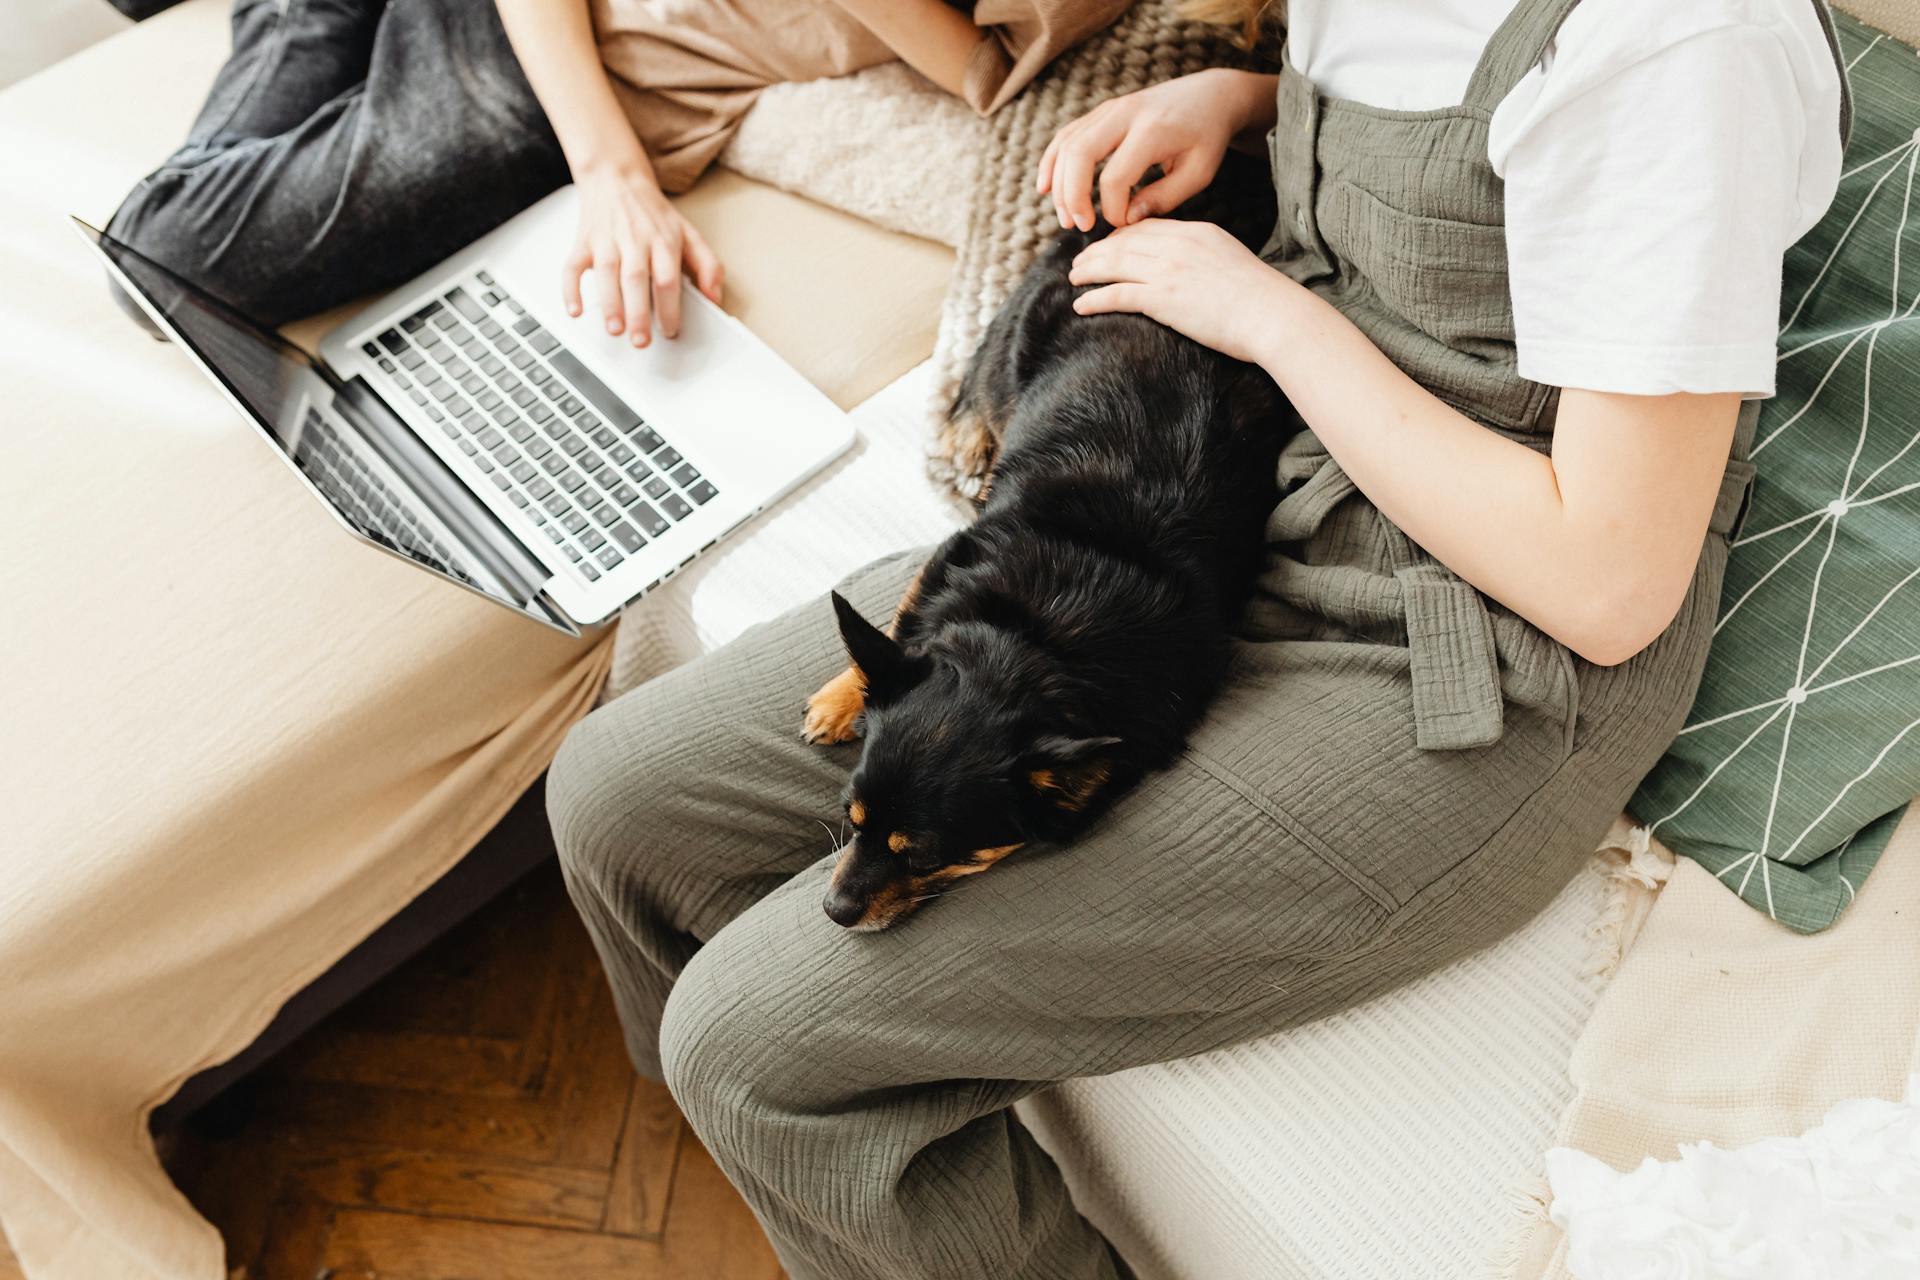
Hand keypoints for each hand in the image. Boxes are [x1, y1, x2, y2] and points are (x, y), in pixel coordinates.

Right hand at [564, 160, 722, 346]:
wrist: (616, 177)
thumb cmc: (652, 213)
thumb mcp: (688, 233)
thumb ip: (708, 266)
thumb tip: (715, 298)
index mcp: (663, 241)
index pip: (667, 278)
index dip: (669, 307)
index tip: (670, 331)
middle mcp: (634, 240)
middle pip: (637, 278)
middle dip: (638, 312)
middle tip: (641, 340)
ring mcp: (607, 240)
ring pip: (607, 273)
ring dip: (609, 303)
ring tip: (615, 329)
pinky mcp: (584, 241)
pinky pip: (573, 266)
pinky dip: (570, 288)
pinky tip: (574, 310)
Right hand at [1036, 69, 1276, 230]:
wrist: (1209, 96)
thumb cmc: (1207, 139)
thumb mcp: (1198, 173)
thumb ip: (1163, 198)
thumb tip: (1126, 219)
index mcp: (1152, 131)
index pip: (1115, 178)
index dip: (1112, 209)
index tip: (1123, 226)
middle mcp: (1125, 114)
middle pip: (1079, 155)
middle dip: (1072, 197)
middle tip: (1079, 227)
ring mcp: (1109, 108)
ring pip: (1068, 145)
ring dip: (1059, 185)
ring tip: (1066, 219)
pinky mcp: (1101, 111)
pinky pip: (1067, 136)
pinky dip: (1052, 162)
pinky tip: (1045, 189)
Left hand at [1068, 218, 1292, 364]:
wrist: (1271, 314)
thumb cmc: (1261, 298)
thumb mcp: (1231, 261)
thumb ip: (1206, 257)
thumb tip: (1194, 269)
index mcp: (1196, 232)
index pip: (1148, 227)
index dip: (1121, 235)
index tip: (1107, 244)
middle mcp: (1178, 245)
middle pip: (1125, 241)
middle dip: (1098, 251)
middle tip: (1080, 261)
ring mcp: (1168, 271)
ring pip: (1114, 264)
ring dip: (1089, 271)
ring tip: (1074, 279)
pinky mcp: (1162, 299)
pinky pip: (1117, 294)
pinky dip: (1094, 298)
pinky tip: (1081, 305)